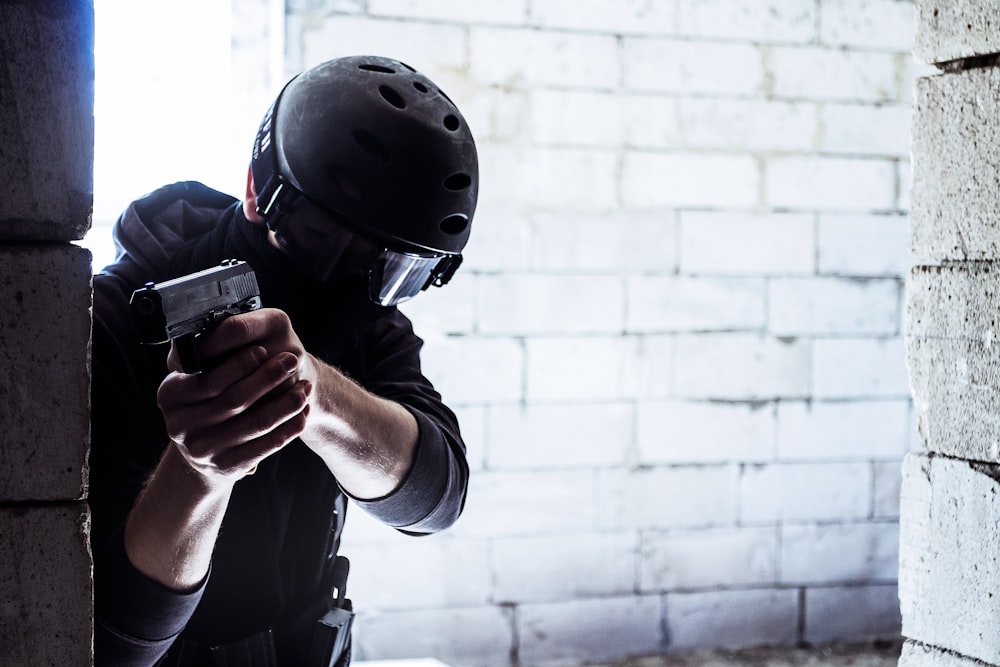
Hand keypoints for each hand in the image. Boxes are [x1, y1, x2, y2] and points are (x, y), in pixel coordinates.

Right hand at [157, 309, 312, 481]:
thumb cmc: (212, 397)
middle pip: (233, 399)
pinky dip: (289, 428)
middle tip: (292, 360)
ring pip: (255, 423)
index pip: (207, 377)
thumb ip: (212, 353)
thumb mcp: (201, 373)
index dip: (238, 364)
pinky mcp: (225, 467)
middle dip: (268, 378)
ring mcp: (201, 449)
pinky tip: (302, 412)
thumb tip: (228, 326)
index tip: (263, 349)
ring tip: (305, 387)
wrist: (207, 446)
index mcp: (170, 393)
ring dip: (286, 404)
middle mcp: (178, 424)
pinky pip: (265, 446)